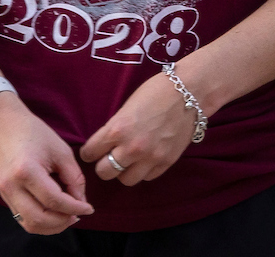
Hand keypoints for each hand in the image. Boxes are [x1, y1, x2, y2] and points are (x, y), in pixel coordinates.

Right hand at [0, 96, 95, 233]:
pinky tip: (52, 212)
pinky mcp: (3, 194)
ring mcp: (4, 191)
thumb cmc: (31, 131)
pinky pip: (23, 218)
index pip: (55, 201)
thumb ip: (74, 179)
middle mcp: (11, 186)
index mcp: (26, 171)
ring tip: (66, 215)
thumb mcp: (60, 151)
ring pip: (30, 224)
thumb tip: (81, 202)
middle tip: (78, 213)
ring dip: (52, 226)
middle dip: (64, 221)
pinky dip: (40, 221)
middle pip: (40, 219)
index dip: (76, 208)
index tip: (89, 208)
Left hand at [81, 72, 201, 186]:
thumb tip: (104, 144)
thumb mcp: (124, 109)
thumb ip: (114, 129)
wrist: (186, 94)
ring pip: (126, 180)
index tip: (89, 153)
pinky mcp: (167, 163)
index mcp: (117, 130)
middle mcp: (132, 148)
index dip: (87, 153)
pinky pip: (148, 178)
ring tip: (125, 162)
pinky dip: (142, 172)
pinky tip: (142, 162)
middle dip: (102, 166)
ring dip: (123, 172)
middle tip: (105, 160)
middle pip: (105, 173)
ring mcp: (151, 158)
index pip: (90, 152)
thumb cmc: (152, 94)